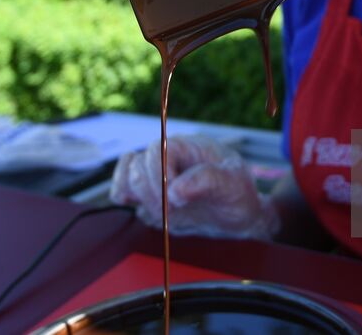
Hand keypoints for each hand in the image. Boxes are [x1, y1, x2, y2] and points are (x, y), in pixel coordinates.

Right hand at [109, 134, 278, 239]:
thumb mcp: (233, 184)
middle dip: (151, 192)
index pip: (157, 150)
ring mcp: (157, 177)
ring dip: (139, 198)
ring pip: (127, 176)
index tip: (176, 200)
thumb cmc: (238, 194)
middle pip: (138, 165)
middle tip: (172, 211)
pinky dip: (124, 198)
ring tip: (162, 213)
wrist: (239, 214)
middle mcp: (168, 158)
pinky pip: (122, 189)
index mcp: (188, 147)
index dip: (160, 174)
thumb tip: (175, 191)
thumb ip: (207, 181)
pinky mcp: (150, 196)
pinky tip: (140, 207)